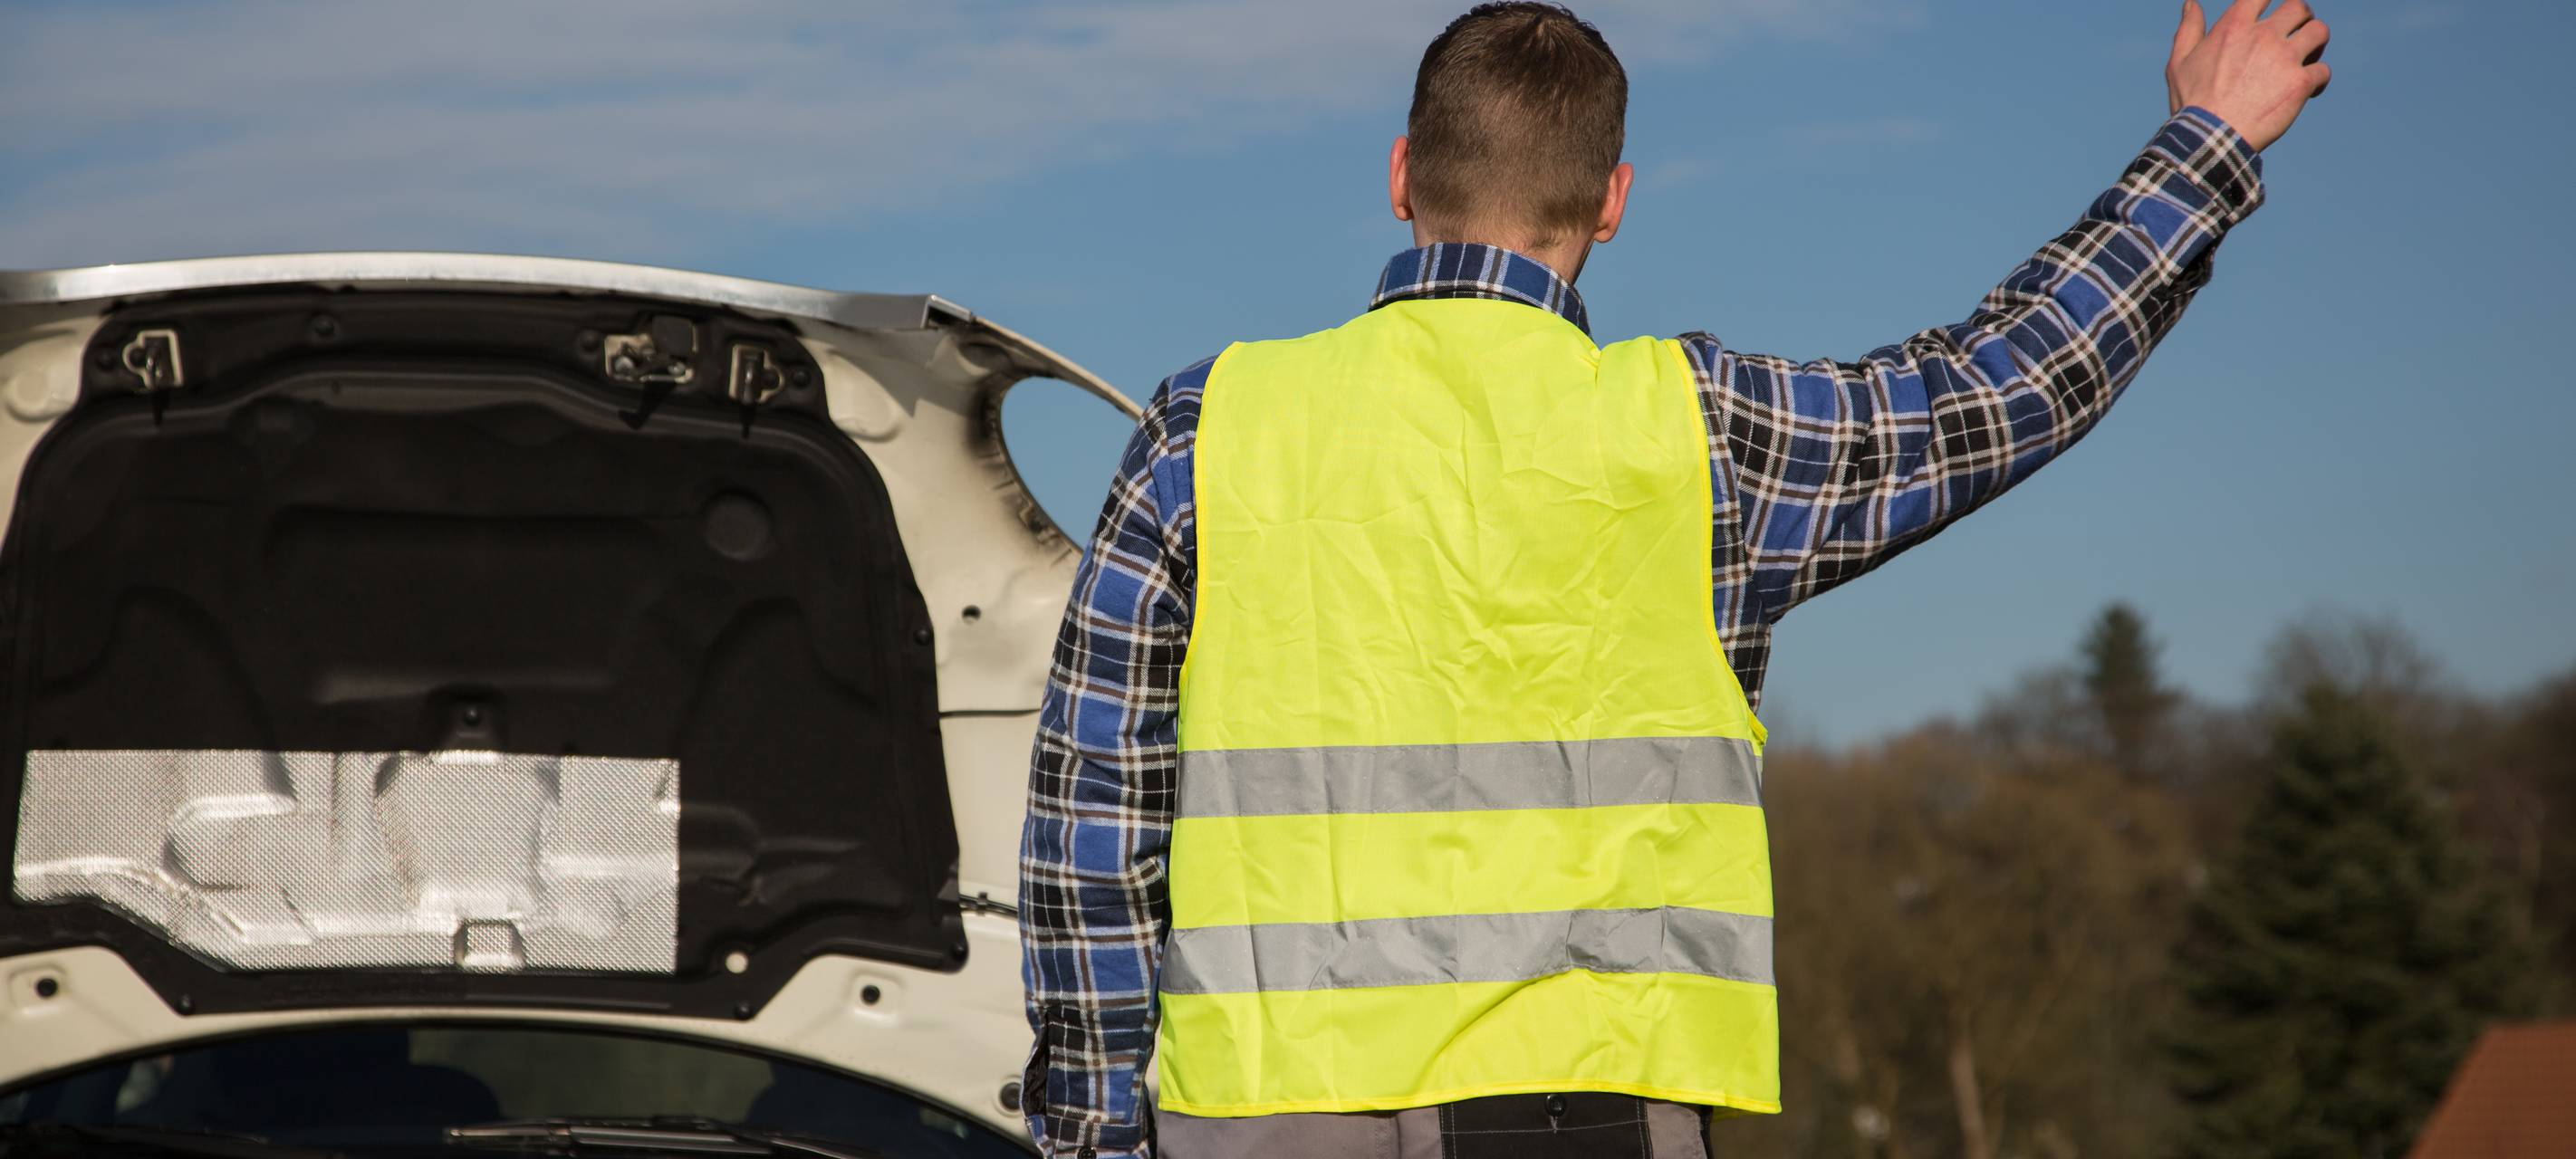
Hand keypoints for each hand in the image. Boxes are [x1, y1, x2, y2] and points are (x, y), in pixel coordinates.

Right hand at [2166, 0, 2331, 151]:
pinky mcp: (2300, 83)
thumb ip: (2188, 30)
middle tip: (2297, 33)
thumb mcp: (2180, 62)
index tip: (2271, 11)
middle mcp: (2264, 36)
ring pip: (2319, 32)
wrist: (2209, 138)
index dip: (2269, 0)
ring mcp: (2285, 58)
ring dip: (2316, 42)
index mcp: (2234, 26)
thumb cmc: (2191, 102)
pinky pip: (2323, 71)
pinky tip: (2308, 91)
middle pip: (2299, 7)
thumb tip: (2191, 4)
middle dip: (2301, 18)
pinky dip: (2319, 80)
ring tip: (2309, 57)